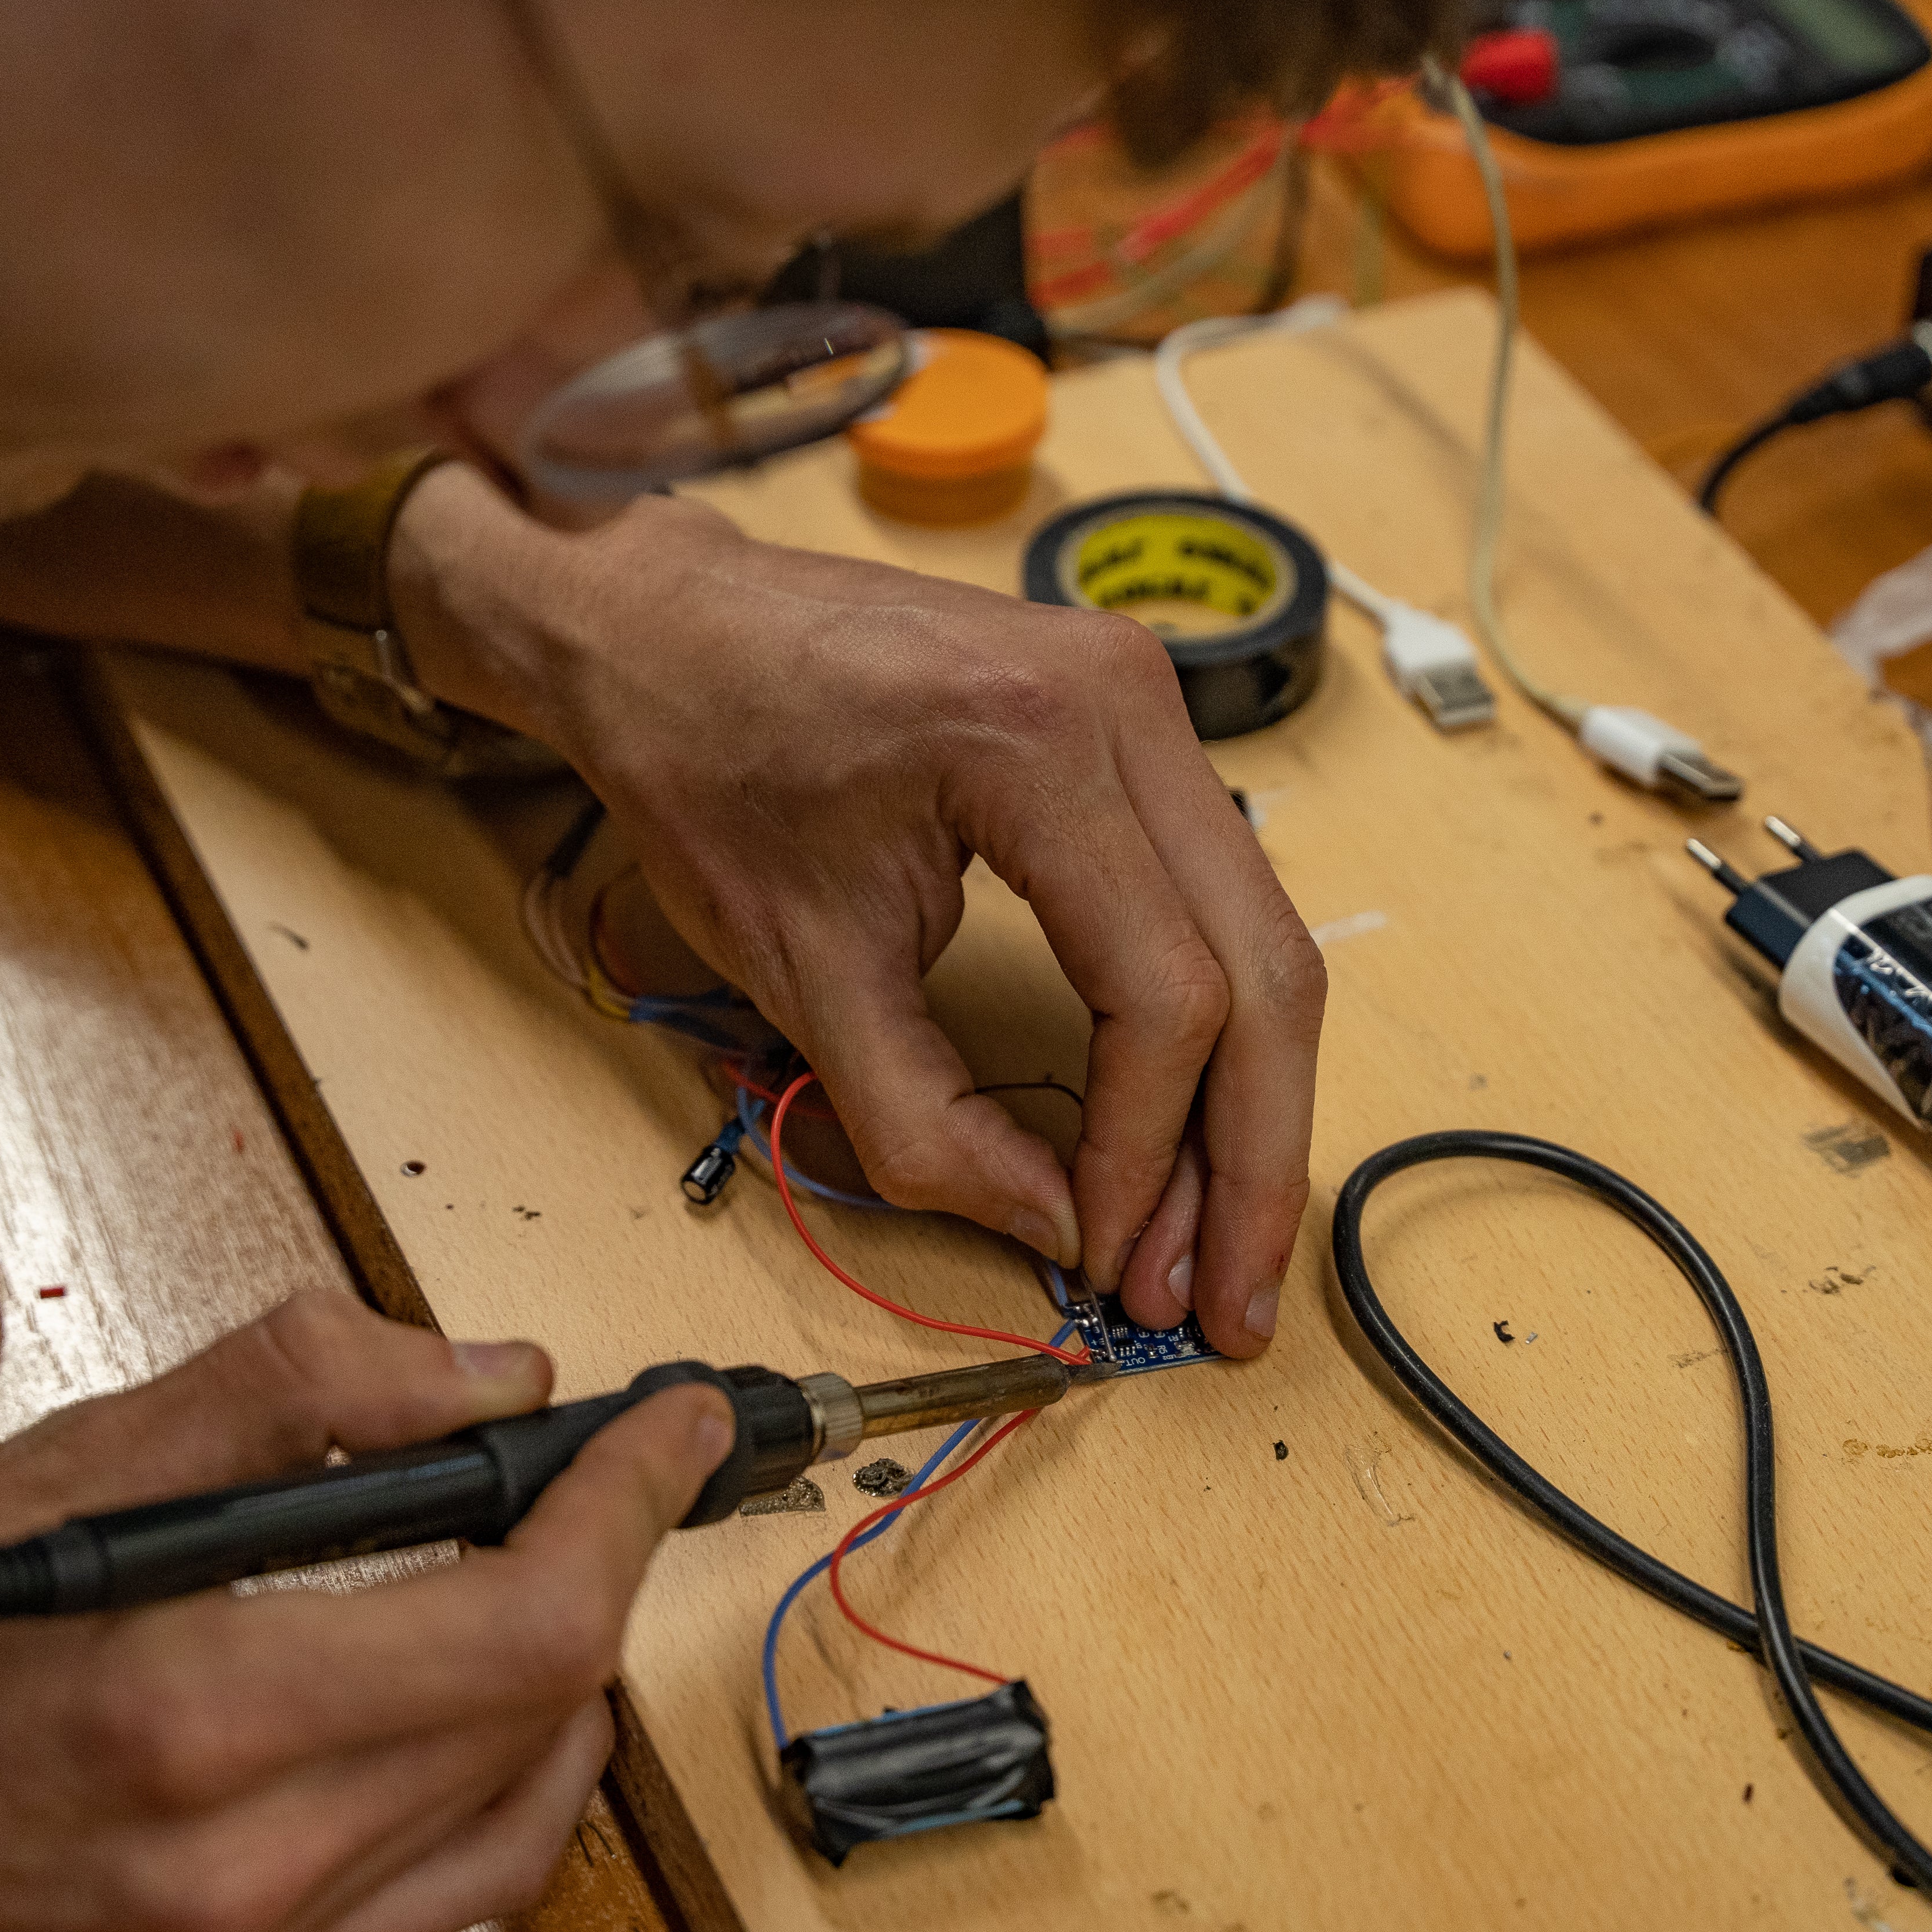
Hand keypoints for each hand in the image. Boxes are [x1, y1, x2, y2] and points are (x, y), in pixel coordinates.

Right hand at [0, 1290, 725, 1931]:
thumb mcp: (56, 1461)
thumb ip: (296, 1397)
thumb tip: (487, 1372)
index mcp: (190, 1710)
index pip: (526, 1618)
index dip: (630, 1506)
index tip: (674, 1426)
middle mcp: (238, 1861)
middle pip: (546, 1708)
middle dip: (600, 1568)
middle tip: (600, 1478)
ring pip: (529, 1808)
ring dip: (566, 1678)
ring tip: (533, 1572)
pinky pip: (455, 1894)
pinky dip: (510, 1785)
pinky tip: (470, 1701)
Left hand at [405, 473, 1324, 1355]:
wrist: (665, 629)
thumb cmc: (708, 762)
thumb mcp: (798, 970)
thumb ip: (928, 1123)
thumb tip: (1057, 1230)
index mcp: (1039, 743)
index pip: (1163, 992)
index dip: (1149, 1151)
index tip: (1110, 1259)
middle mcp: (1127, 703)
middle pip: (1262, 973)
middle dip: (1249, 1160)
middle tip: (1229, 1302)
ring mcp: (1149, 703)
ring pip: (1266, 942)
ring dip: (1246, 1107)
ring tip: (1214, 1246)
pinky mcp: (1140, 729)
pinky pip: (1221, 901)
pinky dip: (1215, 1029)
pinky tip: (1189, 1131)